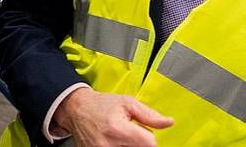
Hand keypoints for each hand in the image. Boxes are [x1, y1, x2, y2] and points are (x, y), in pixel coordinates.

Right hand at [52, 87, 173, 146]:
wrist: (77, 111)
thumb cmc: (102, 105)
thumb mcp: (127, 103)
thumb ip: (149, 115)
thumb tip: (168, 123)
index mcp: (118, 129)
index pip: (150, 144)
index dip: (150, 138)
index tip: (143, 132)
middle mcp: (108, 146)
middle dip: (140, 144)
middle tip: (131, 135)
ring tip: (123, 139)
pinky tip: (116, 143)